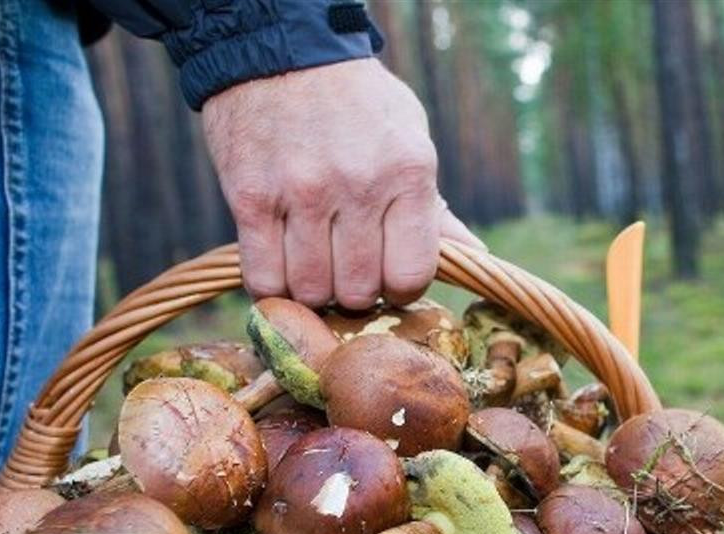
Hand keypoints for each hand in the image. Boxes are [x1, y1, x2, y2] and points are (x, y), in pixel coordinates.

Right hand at [203, 58, 482, 308]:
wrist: (282, 50)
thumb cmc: (358, 103)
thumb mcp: (411, 140)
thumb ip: (434, 208)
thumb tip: (473, 256)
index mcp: (407, 173)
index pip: (411, 274)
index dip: (401, 288)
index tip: (389, 277)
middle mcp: (357, 185)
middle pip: (358, 291)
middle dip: (356, 291)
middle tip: (348, 268)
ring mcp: (301, 193)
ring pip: (310, 290)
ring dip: (313, 289)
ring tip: (315, 264)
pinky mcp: (250, 198)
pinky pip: (263, 277)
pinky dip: (273, 284)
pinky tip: (282, 265)